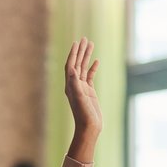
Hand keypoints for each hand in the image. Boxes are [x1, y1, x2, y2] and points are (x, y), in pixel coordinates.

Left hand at [64, 37, 101, 159]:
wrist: (89, 127)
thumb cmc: (83, 115)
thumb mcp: (79, 98)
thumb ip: (75, 83)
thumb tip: (72, 69)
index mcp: (70, 85)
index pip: (70, 65)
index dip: (73, 53)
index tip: (77, 42)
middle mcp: (74, 85)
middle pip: (77, 63)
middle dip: (80, 51)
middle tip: (85, 38)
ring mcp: (82, 88)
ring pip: (84, 68)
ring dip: (87, 56)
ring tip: (91, 44)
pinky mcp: (89, 92)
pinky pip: (90, 76)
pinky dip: (93, 68)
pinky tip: (97, 61)